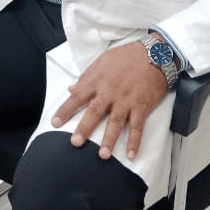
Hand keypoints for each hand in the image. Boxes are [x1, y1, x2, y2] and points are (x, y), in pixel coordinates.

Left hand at [51, 40, 168, 160]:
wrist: (154, 54)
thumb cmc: (126, 56)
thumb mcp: (102, 61)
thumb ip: (86, 77)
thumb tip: (71, 89)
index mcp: (97, 81)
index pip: (77, 97)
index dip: (65, 110)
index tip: (55, 123)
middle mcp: (110, 92)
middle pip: (95, 112)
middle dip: (85, 128)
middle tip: (75, 142)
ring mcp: (126, 100)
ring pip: (116, 122)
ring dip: (109, 139)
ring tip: (103, 155)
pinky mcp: (142, 106)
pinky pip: (137, 126)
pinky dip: (134, 141)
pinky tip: (130, 154)